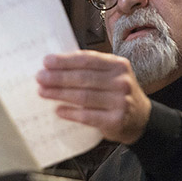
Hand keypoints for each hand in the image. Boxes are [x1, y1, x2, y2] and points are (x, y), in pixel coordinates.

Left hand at [36, 50, 150, 143]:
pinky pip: (88, 116)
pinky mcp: (116, 120)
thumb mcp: (112, 75)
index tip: (46, 61)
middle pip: (83, 78)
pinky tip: (58, 110)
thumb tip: (55, 66)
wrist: (141, 119)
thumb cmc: (118, 94)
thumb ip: (91, 69)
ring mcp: (120, 102)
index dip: (65, 60)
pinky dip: (71, 113)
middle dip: (58, 77)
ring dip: (59, 94)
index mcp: (118, 65)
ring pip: (83, 97)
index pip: (88, 59)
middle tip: (40, 77)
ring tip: (43, 92)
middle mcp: (121, 81)